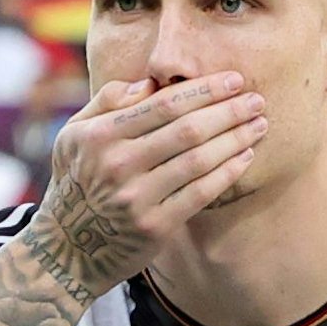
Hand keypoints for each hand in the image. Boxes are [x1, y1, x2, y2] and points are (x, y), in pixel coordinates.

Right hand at [34, 73, 266, 296]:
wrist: (67, 246)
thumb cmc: (80, 178)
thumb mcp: (75, 134)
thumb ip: (108, 101)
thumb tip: (151, 82)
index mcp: (99, 135)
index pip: (164, 104)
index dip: (204, 90)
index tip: (235, 79)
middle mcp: (117, 164)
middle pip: (187, 130)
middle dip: (228, 112)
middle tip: (257, 100)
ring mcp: (136, 197)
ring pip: (199, 160)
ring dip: (235, 139)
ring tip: (259, 125)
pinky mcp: (155, 225)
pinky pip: (201, 193)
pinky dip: (228, 172)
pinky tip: (246, 156)